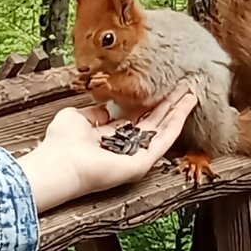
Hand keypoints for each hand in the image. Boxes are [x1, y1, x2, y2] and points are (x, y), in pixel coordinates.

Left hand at [17, 83, 197, 212]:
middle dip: (170, 104)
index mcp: (111, 138)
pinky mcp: (143, 162)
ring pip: (164, 130)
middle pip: (155, 122)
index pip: (137, 119)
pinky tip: (186, 105)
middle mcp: (126, 147)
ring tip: (191, 92)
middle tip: (184, 86)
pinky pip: (165, 139)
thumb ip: (94, 112)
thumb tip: (107, 108)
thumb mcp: (77, 118)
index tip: (162, 87)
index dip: (150, 103)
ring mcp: (136, 155)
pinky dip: (178, 121)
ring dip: (179, 110)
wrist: (59, 164)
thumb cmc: (61, 144)